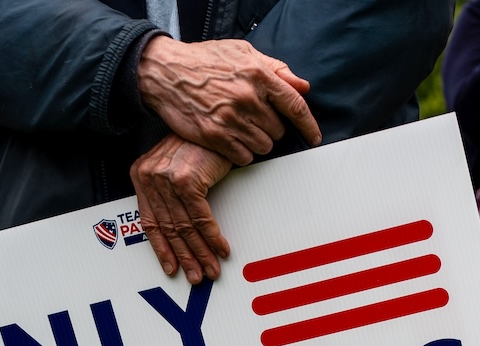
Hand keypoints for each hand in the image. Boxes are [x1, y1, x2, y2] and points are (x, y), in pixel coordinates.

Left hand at [132, 134, 233, 284]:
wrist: (214, 118)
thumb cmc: (198, 142)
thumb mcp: (175, 166)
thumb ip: (169, 192)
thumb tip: (179, 227)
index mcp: (141, 175)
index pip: (149, 222)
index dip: (162, 249)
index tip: (172, 268)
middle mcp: (150, 178)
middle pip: (169, 229)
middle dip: (185, 257)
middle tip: (196, 276)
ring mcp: (167, 179)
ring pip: (185, 228)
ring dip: (201, 253)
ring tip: (211, 270)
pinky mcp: (187, 181)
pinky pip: (202, 219)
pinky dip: (213, 238)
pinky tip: (222, 250)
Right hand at [137, 37, 319, 165]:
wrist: (165, 72)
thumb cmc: (205, 61)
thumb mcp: (242, 53)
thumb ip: (276, 69)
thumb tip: (303, 87)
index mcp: (258, 75)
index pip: (295, 106)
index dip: (309, 125)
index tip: (314, 138)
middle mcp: (247, 98)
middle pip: (278, 131)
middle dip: (270, 128)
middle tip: (253, 118)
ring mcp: (231, 119)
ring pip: (263, 146)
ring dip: (256, 141)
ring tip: (239, 127)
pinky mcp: (215, 136)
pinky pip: (244, 158)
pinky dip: (241, 153)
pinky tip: (230, 139)